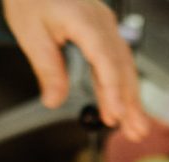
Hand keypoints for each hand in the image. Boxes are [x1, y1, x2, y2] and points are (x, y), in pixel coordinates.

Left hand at [2, 0, 148, 139]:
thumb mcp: (31, 33)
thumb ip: (47, 69)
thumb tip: (53, 101)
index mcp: (86, 21)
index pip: (106, 61)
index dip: (114, 90)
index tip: (116, 115)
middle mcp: (103, 23)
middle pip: (122, 67)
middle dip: (131, 102)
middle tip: (137, 132)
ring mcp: (107, 26)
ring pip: (124, 66)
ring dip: (131, 98)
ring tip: (135, 127)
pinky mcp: (104, 31)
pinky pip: (118, 61)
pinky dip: (122, 85)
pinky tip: (124, 105)